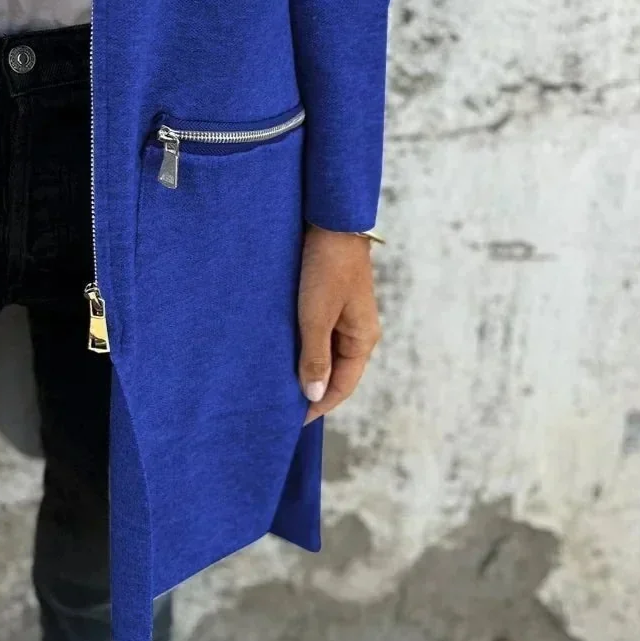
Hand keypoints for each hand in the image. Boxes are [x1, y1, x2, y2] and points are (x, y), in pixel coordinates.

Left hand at [297, 225, 381, 422]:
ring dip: (305, 368)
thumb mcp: (317, 315)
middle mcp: (358, 332)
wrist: (330, 220)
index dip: (318, 405)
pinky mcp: (331, 302)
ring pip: (325, 354)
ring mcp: (346, 317)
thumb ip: (315, 356)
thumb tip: (313, 395)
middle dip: (311, 390)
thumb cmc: (326, 266)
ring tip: (277, 382)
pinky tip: (282, 351)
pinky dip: (302, 347)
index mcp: (363, 339)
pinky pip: (319, 334)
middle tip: (279, 405)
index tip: (291, 420)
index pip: (342, 386)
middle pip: (335, 373)